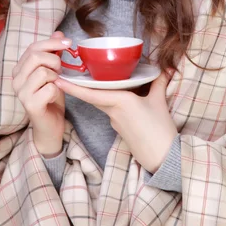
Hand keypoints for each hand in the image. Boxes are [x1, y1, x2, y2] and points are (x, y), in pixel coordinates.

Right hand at [12, 30, 69, 156]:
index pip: (33, 48)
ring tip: (56, 85)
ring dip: (56, 77)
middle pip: (36, 57)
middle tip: (60, 70)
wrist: (50, 126)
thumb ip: (53, 53)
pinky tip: (54, 97)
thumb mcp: (54, 72)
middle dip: (55, 60)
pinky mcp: (30, 105)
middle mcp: (16, 80)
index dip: (51, 42)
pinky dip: (58, 91)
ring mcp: (21, 93)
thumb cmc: (51, 97)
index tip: (68, 42)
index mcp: (19, 69)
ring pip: (43, 72)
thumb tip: (59, 33)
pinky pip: (50, 88)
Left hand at [55, 72, 176, 172]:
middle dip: (83, 87)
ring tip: (102, 80)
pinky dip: (111, 102)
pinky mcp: (118, 129)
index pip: (91, 93)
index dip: (74, 87)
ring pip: (102, 103)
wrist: (162, 157)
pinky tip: (121, 97)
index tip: (59, 80)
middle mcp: (113, 111)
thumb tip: (166, 68)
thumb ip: (159, 83)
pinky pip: (111, 111)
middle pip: (93, 96)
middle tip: (72, 73)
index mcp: (121, 101)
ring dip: (99, 93)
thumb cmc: (160, 129)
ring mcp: (114, 121)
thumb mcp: (159, 102)